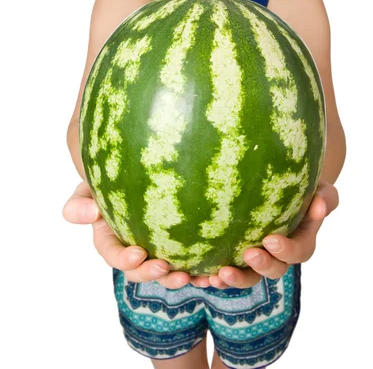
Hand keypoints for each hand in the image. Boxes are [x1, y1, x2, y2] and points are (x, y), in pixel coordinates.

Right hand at [63, 181, 200, 288]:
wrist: (130, 175)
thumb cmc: (105, 183)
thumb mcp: (86, 190)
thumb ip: (80, 203)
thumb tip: (91, 212)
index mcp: (109, 240)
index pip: (113, 254)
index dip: (124, 259)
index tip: (138, 254)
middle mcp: (131, 250)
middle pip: (139, 271)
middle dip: (152, 274)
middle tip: (166, 268)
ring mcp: (154, 250)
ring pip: (164, 273)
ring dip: (176, 278)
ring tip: (192, 277)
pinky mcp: (175, 248)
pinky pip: (185, 263)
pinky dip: (197, 271)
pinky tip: (210, 273)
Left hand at [206, 181, 338, 288]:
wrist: (282, 186)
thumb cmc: (304, 186)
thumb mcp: (321, 189)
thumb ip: (326, 197)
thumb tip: (320, 202)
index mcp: (301, 241)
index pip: (298, 251)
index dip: (286, 250)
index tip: (270, 240)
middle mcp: (279, 255)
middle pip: (273, 270)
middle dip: (261, 266)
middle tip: (248, 255)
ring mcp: (257, 257)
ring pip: (248, 277)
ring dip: (234, 279)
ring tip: (217, 275)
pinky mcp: (236, 256)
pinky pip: (226, 271)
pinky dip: (213, 276)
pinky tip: (198, 275)